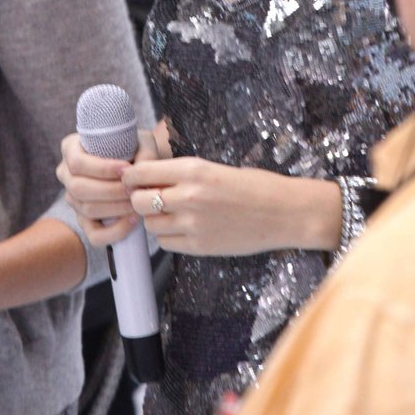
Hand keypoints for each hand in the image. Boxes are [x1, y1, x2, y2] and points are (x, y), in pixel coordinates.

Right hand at [56, 130, 158, 246]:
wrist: (140, 162)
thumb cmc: (137, 147)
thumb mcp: (143, 142)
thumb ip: (143, 154)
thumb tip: (135, 175)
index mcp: (71, 149)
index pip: (77, 163)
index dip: (102, 168)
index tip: (127, 169)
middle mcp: (66, 174)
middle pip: (79, 188)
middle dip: (111, 191)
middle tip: (134, 189)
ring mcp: (73, 199)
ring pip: (88, 209)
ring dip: (116, 208)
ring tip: (137, 202)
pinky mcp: (85, 220)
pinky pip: (94, 235)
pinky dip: (115, 231)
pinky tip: (133, 220)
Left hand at [122, 158, 339, 256]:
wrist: (283, 212)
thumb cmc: (254, 185)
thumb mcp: (214, 168)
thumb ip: (181, 174)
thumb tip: (148, 179)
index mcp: (193, 169)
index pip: (140, 173)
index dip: (131, 177)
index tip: (131, 179)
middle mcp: (188, 196)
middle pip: (139, 201)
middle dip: (139, 200)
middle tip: (149, 198)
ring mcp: (192, 224)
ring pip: (150, 225)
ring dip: (155, 220)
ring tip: (172, 214)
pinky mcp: (199, 247)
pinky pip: (166, 243)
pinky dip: (169, 236)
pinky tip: (184, 228)